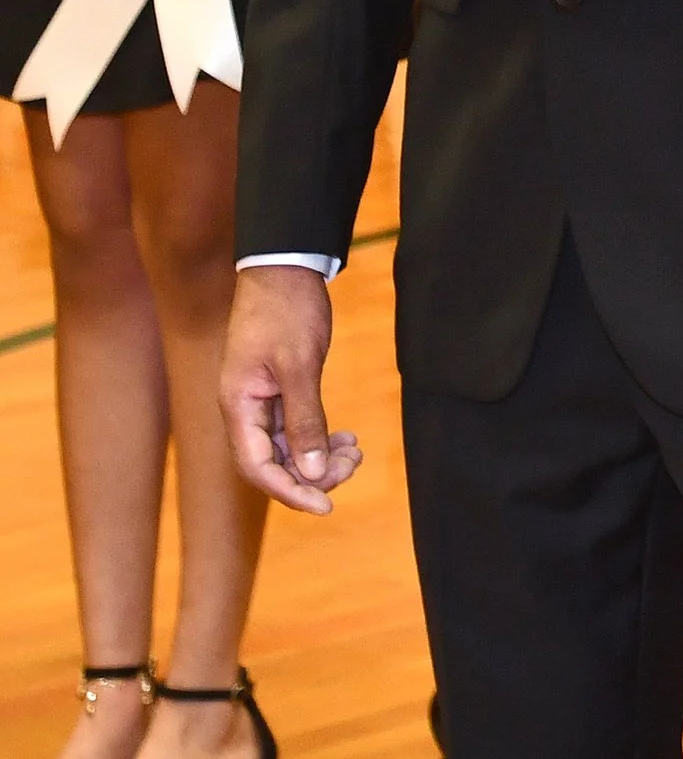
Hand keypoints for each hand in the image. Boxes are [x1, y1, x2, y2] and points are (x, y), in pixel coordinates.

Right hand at [221, 265, 363, 513]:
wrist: (285, 265)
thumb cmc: (287, 310)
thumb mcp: (300, 364)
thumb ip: (305, 419)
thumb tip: (311, 472)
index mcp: (238, 406)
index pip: (258, 467)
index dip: (290, 491)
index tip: (326, 505)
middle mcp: (244, 409)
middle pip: (273, 463)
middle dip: (311, 474)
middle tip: (353, 465)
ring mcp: (260, 399)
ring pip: (287, 446)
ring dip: (318, 457)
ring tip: (355, 452)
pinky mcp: (278, 388)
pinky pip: (296, 427)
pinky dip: (319, 436)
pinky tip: (346, 439)